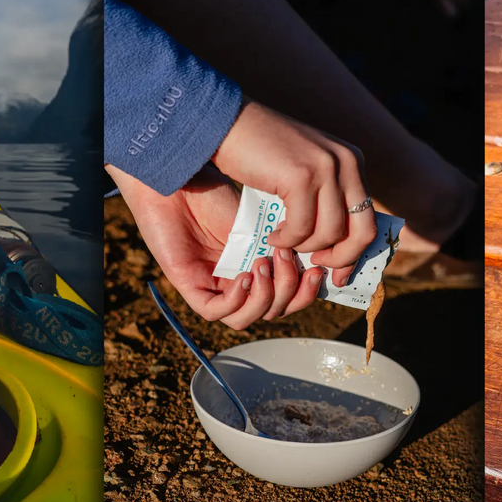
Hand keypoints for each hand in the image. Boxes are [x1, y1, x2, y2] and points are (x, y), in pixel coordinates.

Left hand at [111, 164, 325, 329]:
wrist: (180, 183)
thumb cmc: (215, 195)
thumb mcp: (262, 221)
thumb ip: (288, 242)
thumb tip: (322, 257)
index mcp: (258, 268)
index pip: (288, 297)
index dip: (306, 291)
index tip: (318, 267)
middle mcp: (237, 283)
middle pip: (272, 311)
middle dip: (289, 290)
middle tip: (286, 257)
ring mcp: (213, 287)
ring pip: (246, 318)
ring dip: (265, 296)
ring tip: (263, 262)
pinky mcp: (189, 287)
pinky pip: (217, 312)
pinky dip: (237, 300)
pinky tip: (244, 276)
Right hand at [208, 101, 375, 286]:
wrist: (228, 123)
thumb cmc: (260, 152)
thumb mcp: (303, 171)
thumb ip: (323, 197)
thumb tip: (335, 244)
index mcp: (351, 162)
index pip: (368, 219)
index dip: (355, 252)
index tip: (337, 272)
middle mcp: (346, 163)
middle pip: (362, 230)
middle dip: (341, 258)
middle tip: (315, 266)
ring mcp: (326, 168)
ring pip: (329, 233)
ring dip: (303, 247)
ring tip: (282, 242)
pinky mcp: (302, 177)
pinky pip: (301, 228)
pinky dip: (285, 239)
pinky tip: (271, 235)